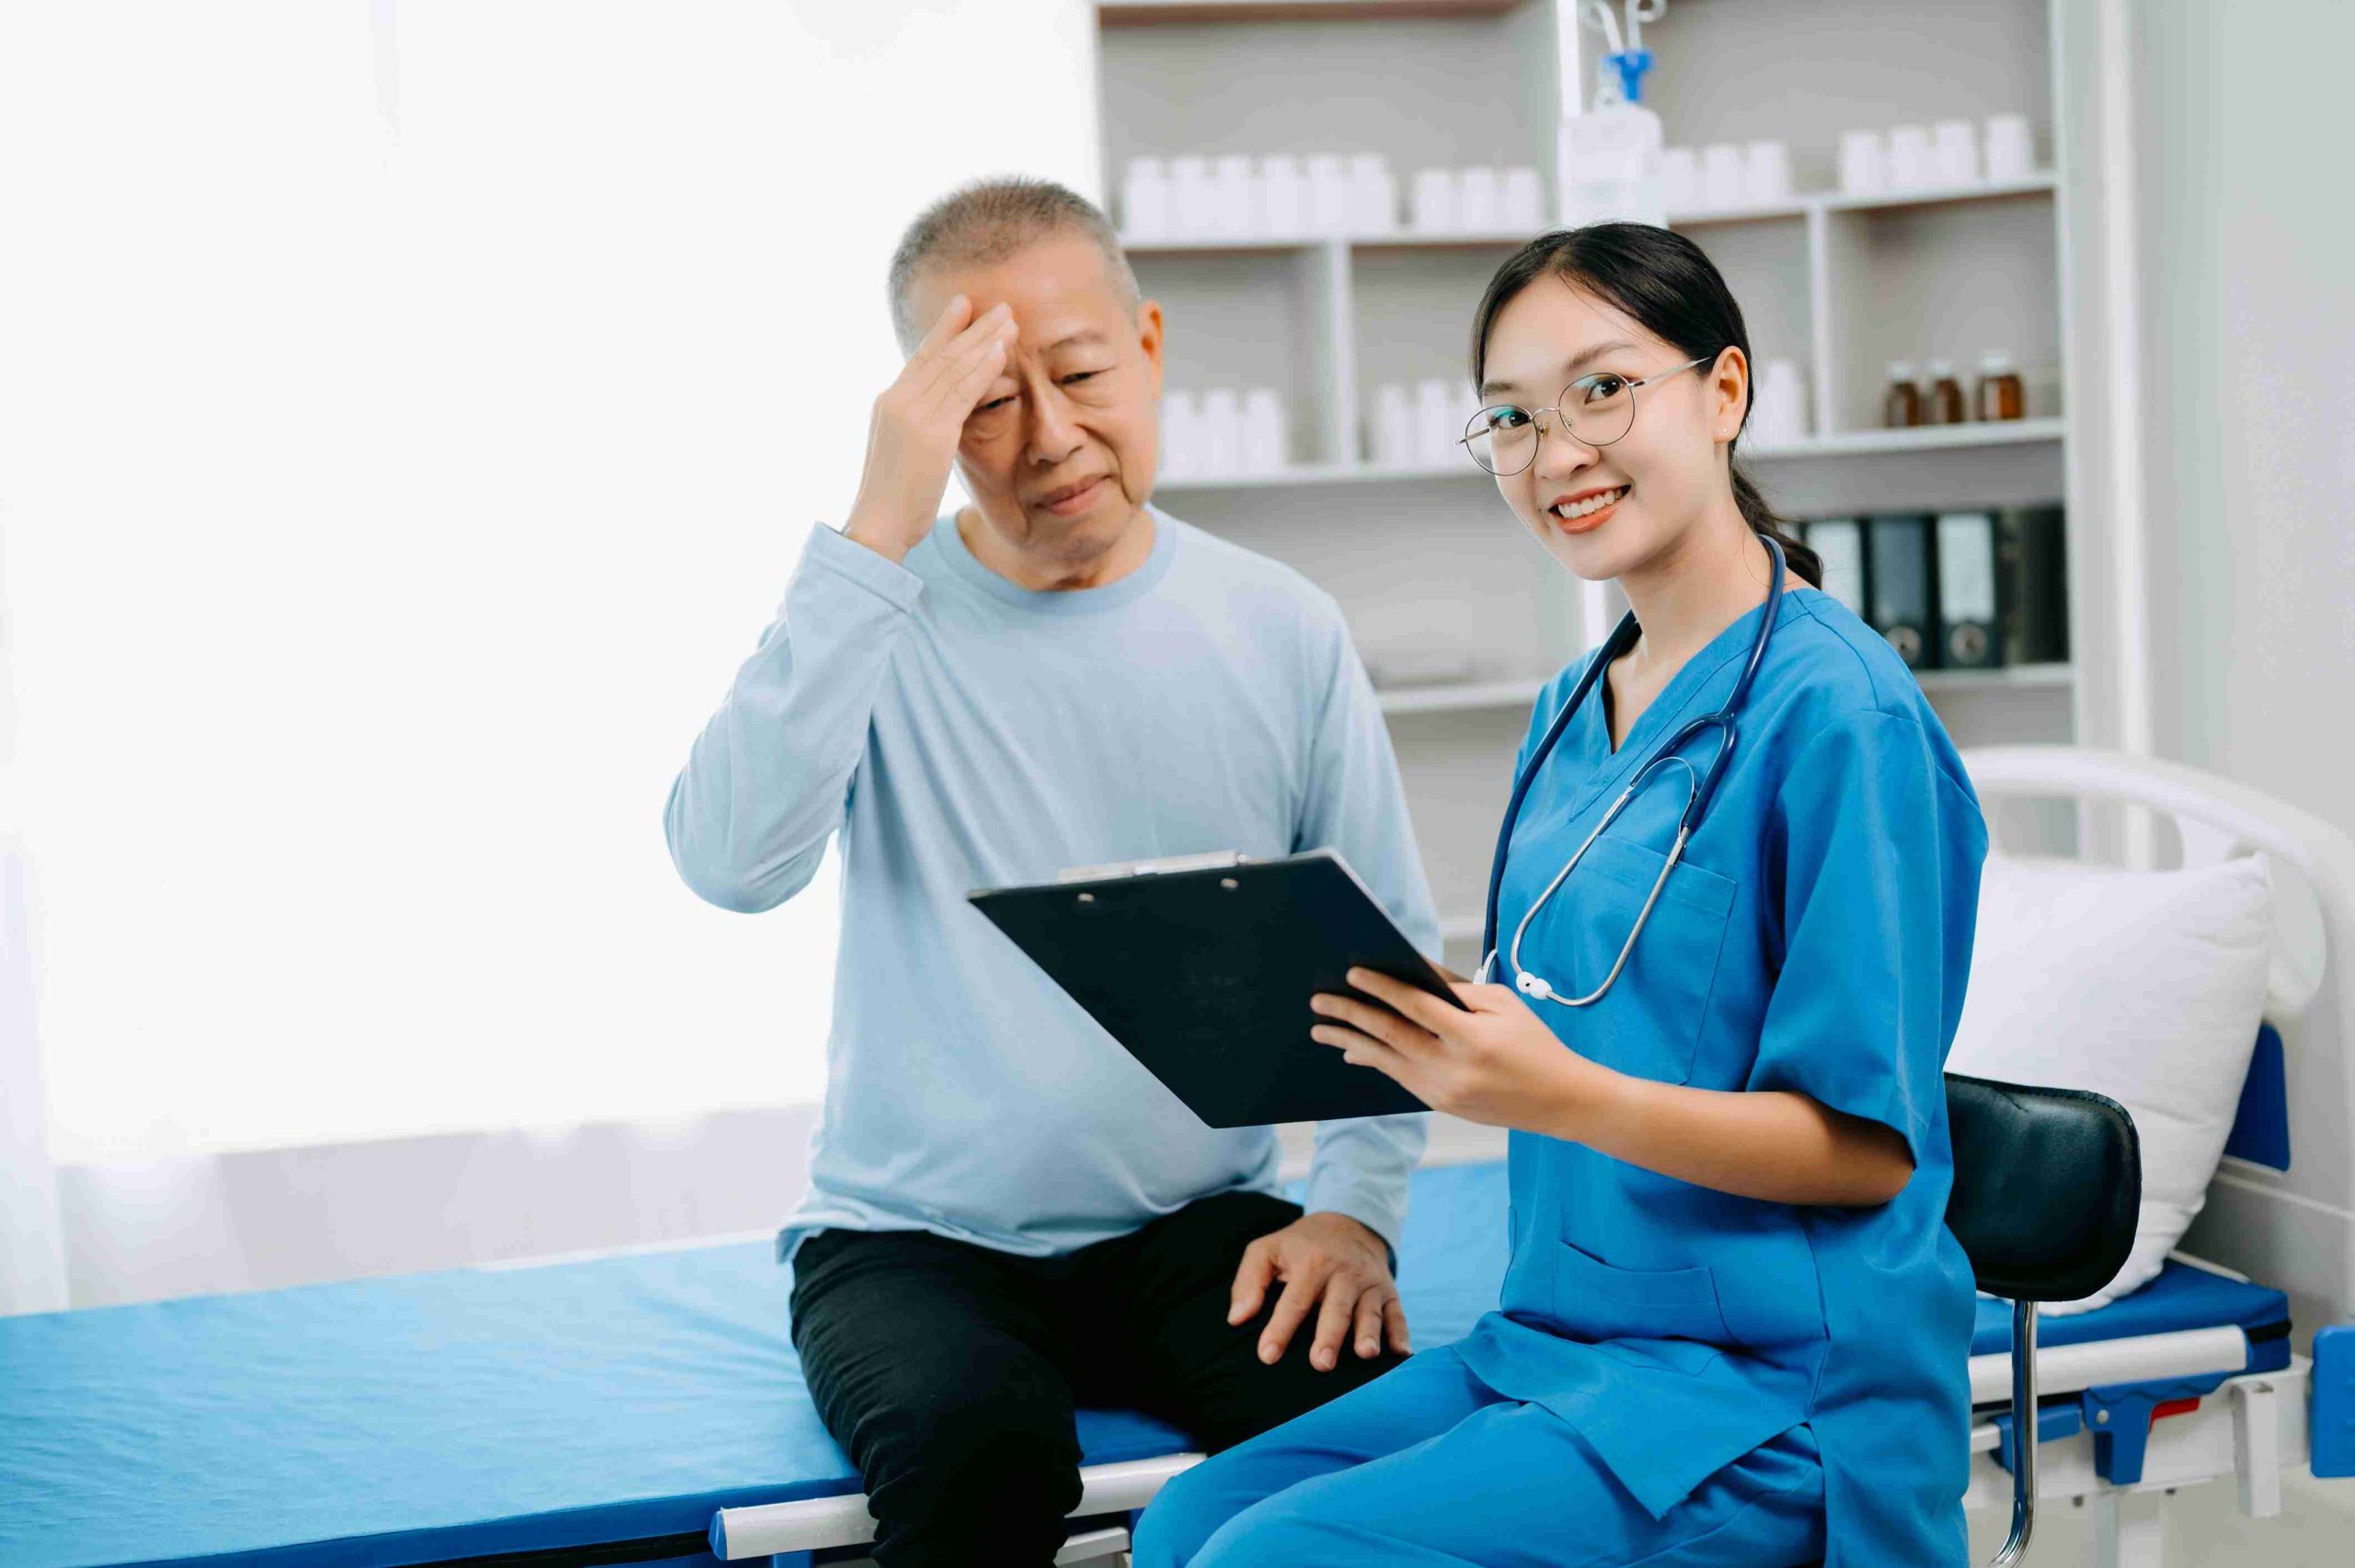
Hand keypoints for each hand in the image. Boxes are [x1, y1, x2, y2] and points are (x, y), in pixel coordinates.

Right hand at [842, 295, 1017, 561]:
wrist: (878, 526)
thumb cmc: (894, 501)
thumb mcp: (905, 454)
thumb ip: (920, 429)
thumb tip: (941, 422)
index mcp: (889, 404)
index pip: (921, 358)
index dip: (944, 330)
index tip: (963, 306)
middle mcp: (897, 401)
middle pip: (940, 354)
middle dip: (970, 327)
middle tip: (998, 305)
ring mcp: (912, 414)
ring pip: (953, 367)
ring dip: (984, 341)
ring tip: (1009, 320)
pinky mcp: (930, 432)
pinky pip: (962, 392)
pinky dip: (983, 368)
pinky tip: (1001, 351)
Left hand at [1227, 1211, 1407, 1372]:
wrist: (1348, 1223)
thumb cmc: (1300, 1246)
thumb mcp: (1267, 1250)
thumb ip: (1249, 1281)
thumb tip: (1237, 1318)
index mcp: (1311, 1263)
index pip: (1294, 1300)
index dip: (1280, 1328)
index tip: (1267, 1355)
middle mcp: (1343, 1273)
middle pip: (1336, 1308)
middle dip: (1329, 1336)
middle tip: (1320, 1364)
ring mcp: (1369, 1283)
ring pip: (1370, 1311)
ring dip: (1369, 1333)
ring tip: (1366, 1354)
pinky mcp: (1389, 1292)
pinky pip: (1398, 1314)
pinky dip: (1401, 1334)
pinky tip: (1402, 1355)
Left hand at [1310, 966, 1612, 1132]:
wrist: (1559, 1100)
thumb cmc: (1534, 1043)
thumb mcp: (1503, 1005)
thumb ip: (1457, 990)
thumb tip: (1413, 971)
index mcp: (1472, 1037)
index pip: (1415, 1006)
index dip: (1381, 987)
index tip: (1353, 972)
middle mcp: (1452, 1067)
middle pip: (1390, 1034)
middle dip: (1351, 1014)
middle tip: (1320, 1000)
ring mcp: (1442, 1090)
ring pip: (1385, 1061)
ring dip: (1350, 1042)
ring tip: (1322, 1029)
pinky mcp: (1439, 1104)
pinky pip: (1397, 1078)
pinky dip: (1373, 1062)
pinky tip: (1352, 1052)